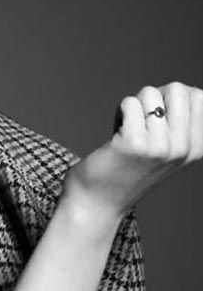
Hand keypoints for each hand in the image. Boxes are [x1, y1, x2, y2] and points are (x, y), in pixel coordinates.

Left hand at [63, 82, 202, 223]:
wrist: (99, 202)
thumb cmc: (129, 168)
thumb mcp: (167, 149)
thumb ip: (180, 123)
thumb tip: (181, 89)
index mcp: (197, 148)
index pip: (199, 96)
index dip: (172, 97)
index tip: (158, 118)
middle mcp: (183, 148)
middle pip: (177, 89)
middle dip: (153, 97)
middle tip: (140, 120)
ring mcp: (160, 147)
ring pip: (149, 93)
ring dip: (133, 106)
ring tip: (127, 131)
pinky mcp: (134, 144)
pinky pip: (129, 103)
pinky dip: (119, 113)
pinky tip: (116, 135)